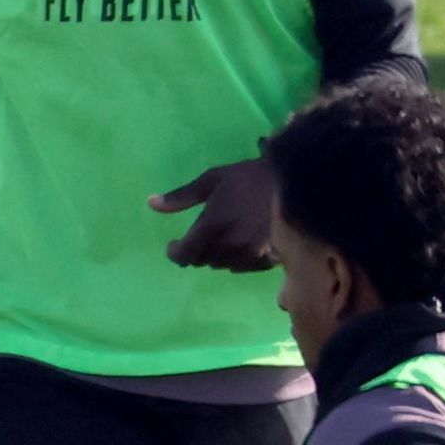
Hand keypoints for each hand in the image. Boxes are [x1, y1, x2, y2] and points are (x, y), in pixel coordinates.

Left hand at [151, 157, 279, 272]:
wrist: (294, 180)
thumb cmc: (249, 177)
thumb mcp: (212, 179)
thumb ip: (181, 196)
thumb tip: (150, 204)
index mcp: (212, 226)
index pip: (184, 254)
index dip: (175, 252)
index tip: (173, 245)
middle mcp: (228, 244)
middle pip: (201, 260)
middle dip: (195, 251)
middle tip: (198, 239)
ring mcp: (249, 253)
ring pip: (220, 265)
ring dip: (215, 255)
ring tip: (220, 240)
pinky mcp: (268, 258)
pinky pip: (242, 267)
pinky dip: (236, 260)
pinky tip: (240, 246)